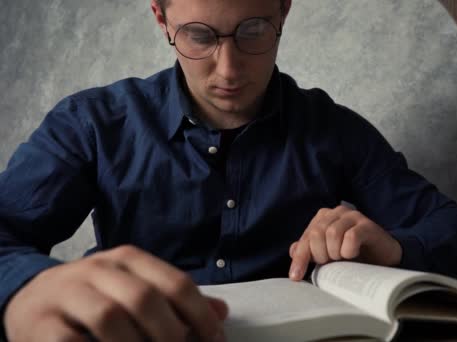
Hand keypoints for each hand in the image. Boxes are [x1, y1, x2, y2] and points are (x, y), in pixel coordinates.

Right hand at [3, 245, 227, 341]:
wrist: (31, 298)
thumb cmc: (94, 297)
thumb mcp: (135, 289)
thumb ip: (176, 301)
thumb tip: (221, 312)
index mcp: (129, 259)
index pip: (175, 283)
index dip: (200, 315)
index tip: (216, 341)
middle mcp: (99, 269)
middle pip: (145, 298)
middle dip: (171, 333)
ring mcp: (68, 293)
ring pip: (110, 318)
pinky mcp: (42, 322)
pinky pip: (71, 341)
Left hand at [289, 205, 402, 280]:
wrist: (383, 257)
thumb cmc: (354, 255)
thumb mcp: (329, 254)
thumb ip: (310, 251)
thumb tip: (292, 251)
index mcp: (323, 217)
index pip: (306, 237)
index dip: (300, 258)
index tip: (295, 277)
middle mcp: (336, 212)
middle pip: (316, 233)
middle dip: (320, 254)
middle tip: (330, 263)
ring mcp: (352, 216)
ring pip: (332, 234)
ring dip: (335, 253)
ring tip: (342, 259)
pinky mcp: (366, 224)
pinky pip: (350, 237)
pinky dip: (348, 251)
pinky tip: (353, 255)